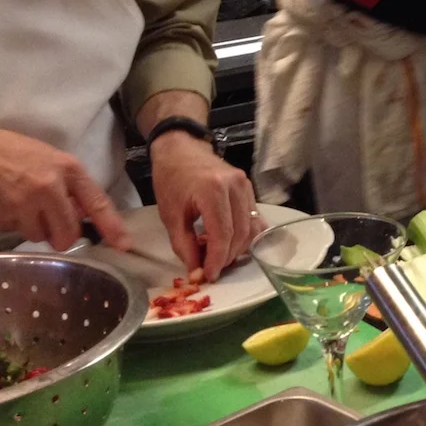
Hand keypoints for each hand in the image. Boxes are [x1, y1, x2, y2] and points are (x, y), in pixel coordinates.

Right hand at [0, 122, 130, 250]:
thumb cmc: (9, 151)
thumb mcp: (49, 158)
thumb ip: (69, 185)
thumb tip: (83, 213)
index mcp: (67, 169)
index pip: (97, 203)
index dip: (112, 227)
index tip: (123, 245)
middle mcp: (50, 188)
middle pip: (69, 233)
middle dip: (62, 235)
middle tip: (50, 224)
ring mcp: (25, 204)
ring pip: (40, 236)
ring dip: (34, 228)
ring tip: (20, 204)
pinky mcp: (2, 217)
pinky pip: (15, 232)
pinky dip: (12, 224)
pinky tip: (3, 203)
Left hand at [149, 131, 259, 280]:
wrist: (182, 150)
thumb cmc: (171, 180)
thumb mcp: (170, 215)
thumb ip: (184, 245)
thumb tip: (196, 271)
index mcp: (213, 190)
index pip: (223, 233)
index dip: (217, 259)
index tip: (208, 275)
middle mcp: (236, 186)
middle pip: (240, 232)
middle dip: (227, 256)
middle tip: (212, 268)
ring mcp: (246, 186)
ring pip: (251, 228)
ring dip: (238, 248)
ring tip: (220, 257)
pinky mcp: (250, 189)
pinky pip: (255, 218)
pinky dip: (246, 235)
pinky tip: (232, 243)